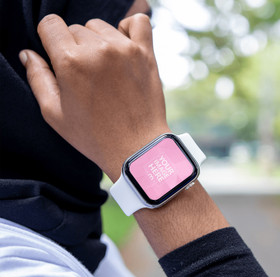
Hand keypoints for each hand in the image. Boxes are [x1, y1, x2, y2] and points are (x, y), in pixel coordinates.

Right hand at [20, 14, 169, 181]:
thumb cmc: (93, 135)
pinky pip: (139, 22)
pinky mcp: (146, 54)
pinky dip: (129, 28)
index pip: (51, 25)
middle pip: (76, 28)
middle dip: (74, 47)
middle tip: (85, 75)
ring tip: (104, 68)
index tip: (57, 55)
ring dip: (98, 41)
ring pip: (101, 27)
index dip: (50, 39)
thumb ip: (38, 78)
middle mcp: (98, 50)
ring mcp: (125, 49)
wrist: (136, 147)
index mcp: (71, 62)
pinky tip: (123, 45)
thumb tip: (28, 53)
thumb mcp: (54, 113)